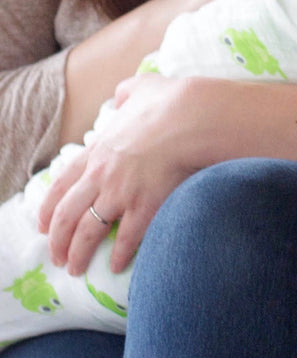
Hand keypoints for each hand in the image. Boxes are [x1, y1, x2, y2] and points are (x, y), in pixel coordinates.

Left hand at [39, 75, 197, 274]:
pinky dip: (120, 254)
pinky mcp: (145, 205)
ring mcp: (121, 193)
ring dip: (79, 254)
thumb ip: (127, 93)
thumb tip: (123, 96)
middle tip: (57, 256)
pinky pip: (126, 238)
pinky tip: (117, 266)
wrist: (193, 117)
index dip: (48, 208)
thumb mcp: (141, 88)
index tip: (42, 224)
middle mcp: (102, 176)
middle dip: (58, 240)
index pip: (62, 184)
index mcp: (98, 150)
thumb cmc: (170, 102)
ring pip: (89, 231)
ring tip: (76, 268)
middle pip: (68, 215)